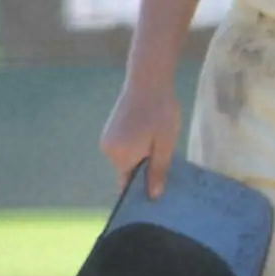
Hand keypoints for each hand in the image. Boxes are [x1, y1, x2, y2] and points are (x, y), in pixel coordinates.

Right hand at [99, 79, 180, 198]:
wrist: (149, 78)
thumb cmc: (161, 110)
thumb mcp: (166, 142)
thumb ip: (159, 170)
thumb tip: (153, 197)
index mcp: (121, 156)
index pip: (128, 185)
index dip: (143, 188)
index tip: (159, 189)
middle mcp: (109, 150)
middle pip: (128, 171)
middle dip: (145, 169)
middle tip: (166, 160)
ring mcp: (108, 138)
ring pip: (127, 158)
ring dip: (142, 155)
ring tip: (159, 141)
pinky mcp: (111, 129)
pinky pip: (124, 147)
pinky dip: (136, 145)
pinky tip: (150, 133)